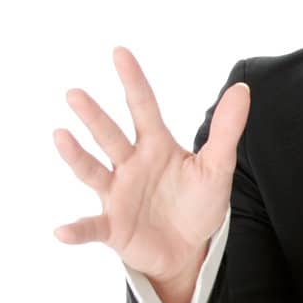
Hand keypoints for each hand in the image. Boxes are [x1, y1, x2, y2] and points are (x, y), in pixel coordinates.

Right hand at [51, 46, 250, 283]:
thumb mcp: (218, 167)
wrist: (190, 250)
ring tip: (60, 136)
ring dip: (76, 156)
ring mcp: (117, 194)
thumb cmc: (198, 204)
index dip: (133, 81)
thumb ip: (227, 130)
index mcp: (155, 146)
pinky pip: (91, 226)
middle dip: (94, 116)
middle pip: (110, 135)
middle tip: (75, 94)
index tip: (120, 52)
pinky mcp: (112, 226)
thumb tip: (242, 89)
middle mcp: (130, 164)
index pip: (143, 107)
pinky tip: (62, 231)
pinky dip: (76, 229)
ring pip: (92, 171)